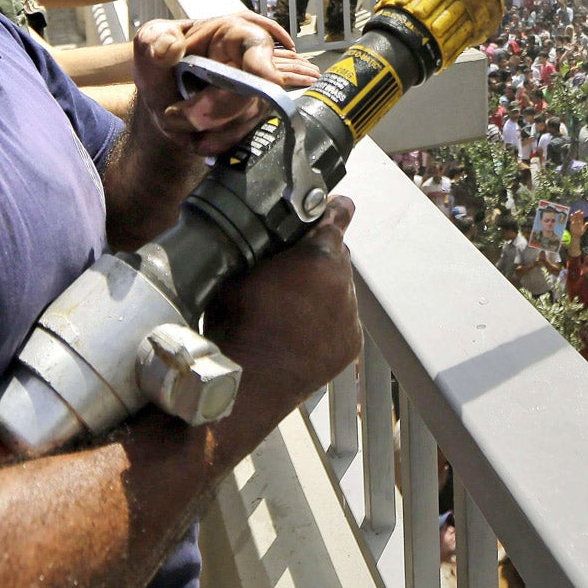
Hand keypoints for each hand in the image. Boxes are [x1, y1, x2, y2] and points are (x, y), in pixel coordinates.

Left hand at [132, 12, 289, 157]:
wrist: (165, 88)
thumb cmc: (165, 56)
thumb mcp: (153, 38)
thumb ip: (155, 39)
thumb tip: (168, 49)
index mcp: (234, 34)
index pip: (257, 45)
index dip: (264, 64)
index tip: (270, 80)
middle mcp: (254, 64)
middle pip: (248, 94)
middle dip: (206, 110)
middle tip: (171, 114)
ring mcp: (257, 95)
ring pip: (240, 122)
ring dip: (201, 128)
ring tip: (173, 116)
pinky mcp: (252, 121)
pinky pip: (236, 140)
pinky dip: (208, 142)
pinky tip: (190, 132)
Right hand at [205, 195, 360, 420]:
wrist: (248, 380)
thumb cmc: (237, 321)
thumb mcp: (239, 268)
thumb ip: (259, 244)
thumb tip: (257, 230)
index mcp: (319, 255)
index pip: (338, 215)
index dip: (332, 210)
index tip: (333, 207)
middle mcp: (343, 281)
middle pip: (337, 255)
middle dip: (318, 257)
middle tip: (291, 269)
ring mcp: (350, 315)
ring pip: (340, 290)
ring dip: (322, 292)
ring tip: (292, 307)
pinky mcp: (350, 344)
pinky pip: (342, 321)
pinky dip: (326, 322)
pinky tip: (300, 331)